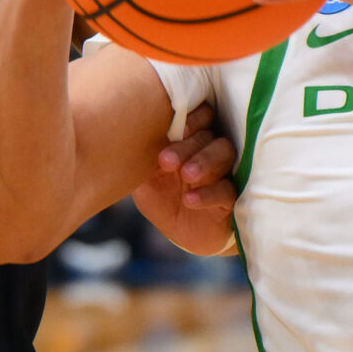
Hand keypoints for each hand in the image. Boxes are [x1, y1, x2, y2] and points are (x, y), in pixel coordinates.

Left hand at [133, 104, 238, 254]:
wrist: (186, 234)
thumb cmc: (165, 199)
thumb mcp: (146, 179)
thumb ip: (139, 160)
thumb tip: (120, 139)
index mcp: (190, 139)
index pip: (197, 116)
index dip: (190, 118)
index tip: (174, 127)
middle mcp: (210, 150)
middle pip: (208, 136)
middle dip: (188, 146)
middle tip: (166, 161)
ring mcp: (225, 173)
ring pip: (224, 155)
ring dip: (204, 161)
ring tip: (187, 174)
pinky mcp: (232, 199)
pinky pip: (226, 192)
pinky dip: (207, 194)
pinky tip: (189, 200)